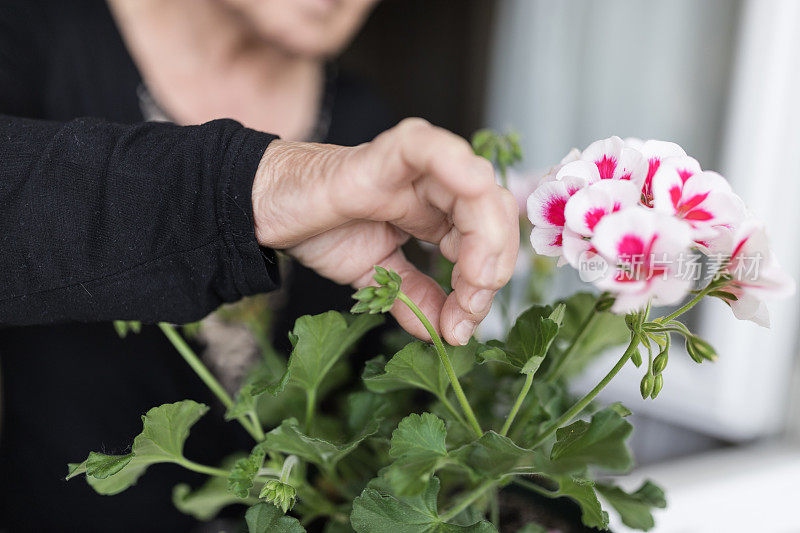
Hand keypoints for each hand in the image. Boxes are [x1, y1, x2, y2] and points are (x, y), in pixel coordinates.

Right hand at [252, 118, 518, 344]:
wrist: (268, 211)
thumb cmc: (322, 231)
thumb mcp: (378, 278)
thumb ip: (414, 300)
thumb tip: (450, 333)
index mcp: (438, 209)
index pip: (489, 237)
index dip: (487, 280)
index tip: (464, 323)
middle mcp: (435, 183)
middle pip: (494, 213)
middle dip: (493, 266)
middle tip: (470, 307)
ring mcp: (414, 165)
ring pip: (478, 188)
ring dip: (487, 237)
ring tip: (471, 279)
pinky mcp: (386, 154)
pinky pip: (430, 148)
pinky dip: (458, 165)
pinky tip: (472, 189)